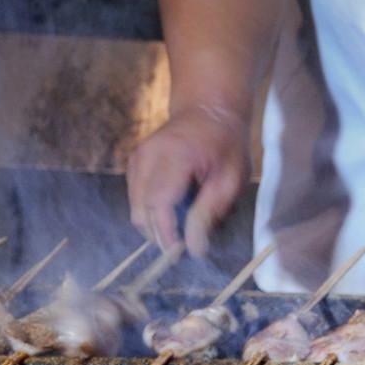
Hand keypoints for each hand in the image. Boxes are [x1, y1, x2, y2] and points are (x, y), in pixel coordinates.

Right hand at [126, 103, 251, 257]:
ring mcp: (137, 159)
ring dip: (155, 226)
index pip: (159, 203)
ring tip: (182, 228)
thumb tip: (195, 248)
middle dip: (160, 235)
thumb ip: (210, 212)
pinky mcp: (134, 165)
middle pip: (141, 210)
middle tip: (185, 248)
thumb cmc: (226, 145)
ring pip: (136, 209)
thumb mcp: (231, 179)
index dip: (166, 234)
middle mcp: (148, 156)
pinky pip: (136, 200)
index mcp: (174, 155)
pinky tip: (174, 211)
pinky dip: (152, 212)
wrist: (207, 110)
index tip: (181, 254)